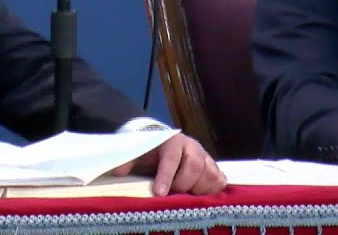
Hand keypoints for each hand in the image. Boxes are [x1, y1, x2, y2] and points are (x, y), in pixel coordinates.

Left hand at [110, 133, 225, 195]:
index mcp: (172, 140)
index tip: (159, 193)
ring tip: (185, 196)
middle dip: (183, 183)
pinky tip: (201, 196)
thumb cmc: (149, 152)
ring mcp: (205, 156)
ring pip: (209, 172)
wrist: (162, 145)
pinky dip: (213, 189)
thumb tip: (118, 170)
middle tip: (172, 194)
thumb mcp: (136, 153)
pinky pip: (219, 179)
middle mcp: (192, 146)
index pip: (172, 157)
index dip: (166, 176)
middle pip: (195, 165)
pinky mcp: (212, 167)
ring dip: (198, 188)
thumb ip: (127, 160)